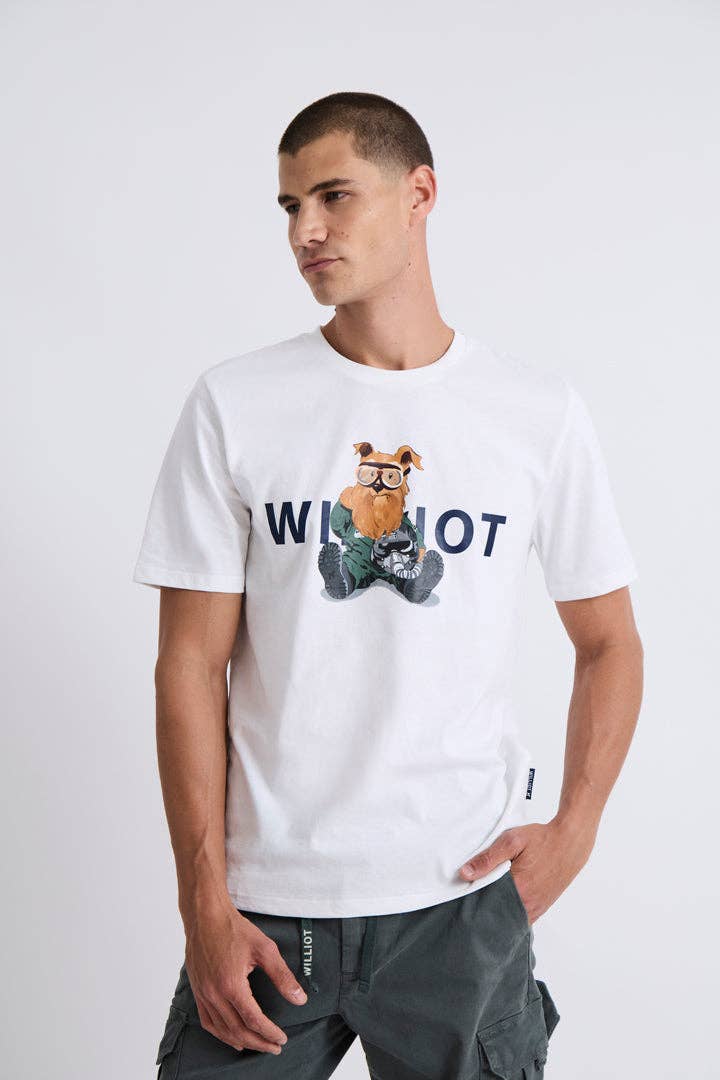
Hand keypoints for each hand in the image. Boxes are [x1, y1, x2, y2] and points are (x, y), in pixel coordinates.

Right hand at [183, 903, 307, 1054]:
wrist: (205, 915)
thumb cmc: (234, 928)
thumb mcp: (265, 948)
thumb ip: (282, 976)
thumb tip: (299, 999)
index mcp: (231, 985)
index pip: (253, 1020)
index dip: (270, 1033)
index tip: (282, 1038)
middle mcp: (214, 994)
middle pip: (238, 1030)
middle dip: (259, 1043)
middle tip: (275, 1047)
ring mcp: (203, 994)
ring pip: (222, 1030)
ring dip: (241, 1041)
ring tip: (257, 1045)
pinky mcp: (197, 991)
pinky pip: (207, 1021)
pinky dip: (220, 1033)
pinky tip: (231, 1036)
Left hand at [458, 818, 596, 922]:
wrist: (570, 842)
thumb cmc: (542, 839)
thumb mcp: (512, 841)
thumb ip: (488, 858)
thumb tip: (465, 873)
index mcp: (518, 888)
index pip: (486, 905)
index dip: (473, 902)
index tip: (463, 898)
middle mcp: (528, 903)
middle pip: (498, 915)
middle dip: (484, 910)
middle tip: (471, 902)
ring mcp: (536, 907)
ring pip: (510, 919)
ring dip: (498, 913)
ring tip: (486, 903)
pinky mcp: (542, 907)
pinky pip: (522, 918)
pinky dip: (511, 914)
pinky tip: (503, 905)